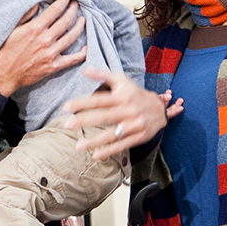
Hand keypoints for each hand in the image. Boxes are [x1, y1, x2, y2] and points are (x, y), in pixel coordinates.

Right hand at [0, 0, 87, 96]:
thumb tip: (36, 2)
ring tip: (82, 20)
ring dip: (79, 26)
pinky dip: (82, 53)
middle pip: (66, 21)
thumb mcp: (12, 29)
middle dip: (73, 10)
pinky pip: (73, 59)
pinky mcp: (54, 66)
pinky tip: (87, 46)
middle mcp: (45, 39)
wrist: (3, 74)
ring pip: (72, 36)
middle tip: (76, 4)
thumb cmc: (5, 51)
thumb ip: (25, 15)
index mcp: (35, 28)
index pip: (55, 10)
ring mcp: (51, 53)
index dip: (63, 1)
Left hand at [62, 68, 183, 159]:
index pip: (99, 100)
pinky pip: (122, 145)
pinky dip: (109, 151)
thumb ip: (103, 74)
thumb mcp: (122, 80)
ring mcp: (134, 125)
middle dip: (84, 121)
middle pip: (104, 116)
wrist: (160, 108)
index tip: (66, 107)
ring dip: (95, 141)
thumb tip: (85, 70)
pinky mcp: (139, 136)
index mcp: (122, 96)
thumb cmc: (136, 93)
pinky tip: (95, 155)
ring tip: (78, 146)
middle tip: (67, 125)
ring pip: (112, 134)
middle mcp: (128, 110)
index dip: (83, 103)